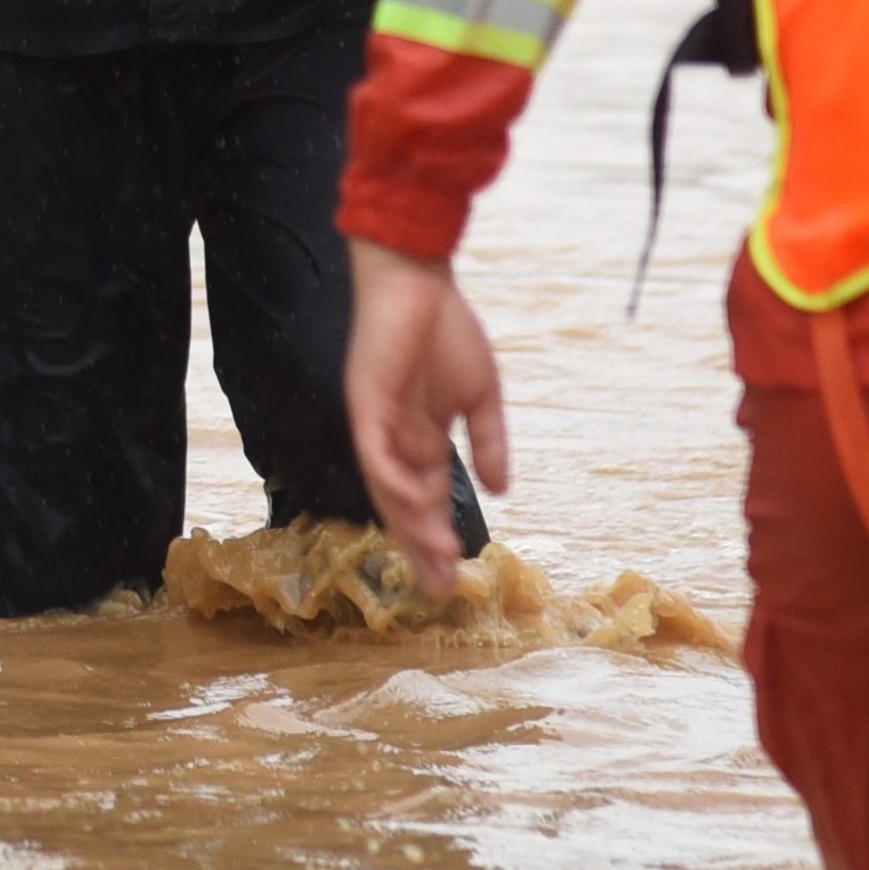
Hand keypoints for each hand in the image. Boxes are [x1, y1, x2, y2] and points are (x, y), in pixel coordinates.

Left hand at [343, 236, 510, 596]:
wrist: (417, 280)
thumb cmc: (445, 329)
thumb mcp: (480, 395)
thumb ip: (488, 442)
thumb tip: (503, 490)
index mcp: (420, 439)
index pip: (428, 501)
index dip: (439, 540)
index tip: (457, 579)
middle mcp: (394, 440)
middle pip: (403, 507)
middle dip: (422, 549)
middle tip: (442, 589)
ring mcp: (377, 424)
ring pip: (389, 488)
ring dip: (412, 523)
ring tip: (438, 555)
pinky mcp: (365, 404)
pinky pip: (375, 451)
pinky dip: (393, 479)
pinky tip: (415, 504)